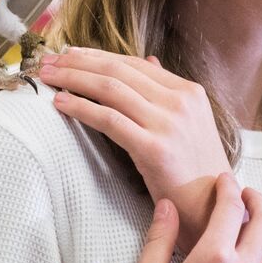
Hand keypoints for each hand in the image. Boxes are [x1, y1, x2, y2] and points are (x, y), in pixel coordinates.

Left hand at [39, 46, 229, 253]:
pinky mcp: (154, 148)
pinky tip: (61, 104)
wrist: (213, 208)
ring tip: (48, 78)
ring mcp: (168, 123)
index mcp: (189, 92)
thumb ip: (168, 92)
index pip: (134, 63)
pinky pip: (109, 119)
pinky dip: (81, 108)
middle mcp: (180, 101)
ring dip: (73, 79)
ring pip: (111, 89)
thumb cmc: (197, 170)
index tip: (70, 54)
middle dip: (78, 62)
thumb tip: (149, 61)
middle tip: (48, 62)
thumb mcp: (191, 123)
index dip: (97, 55)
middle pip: (118, 71)